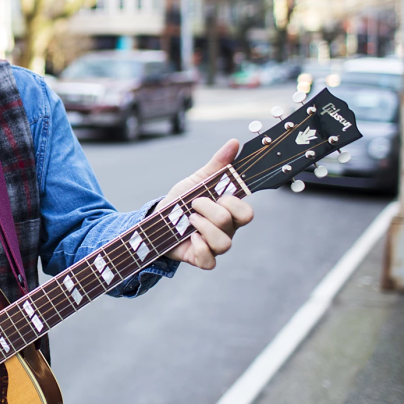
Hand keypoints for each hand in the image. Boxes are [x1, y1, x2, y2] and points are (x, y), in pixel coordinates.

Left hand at [160, 139, 253, 269]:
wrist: (157, 219)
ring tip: (189, 220)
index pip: (247, 213)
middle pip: (232, 223)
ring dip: (202, 227)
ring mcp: (214, 246)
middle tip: (194, 205)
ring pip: (223, 243)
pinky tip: (190, 237)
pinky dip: (199, 248)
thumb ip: (217, 164)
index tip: (216, 195)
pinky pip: (209, 261)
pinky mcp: (201, 259)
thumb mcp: (198, 180)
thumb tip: (234, 142)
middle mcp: (227, 230)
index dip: (232, 204)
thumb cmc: (181, 200)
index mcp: (229, 212)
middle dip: (210, 210)